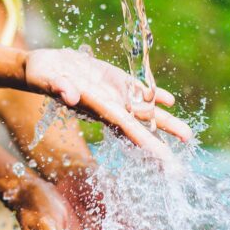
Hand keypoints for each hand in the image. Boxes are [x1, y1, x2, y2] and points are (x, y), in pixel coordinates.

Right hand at [23, 49, 191, 160]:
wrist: (43, 66)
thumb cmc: (42, 74)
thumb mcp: (48, 78)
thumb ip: (59, 87)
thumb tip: (70, 95)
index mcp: (98, 108)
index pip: (127, 129)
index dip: (147, 143)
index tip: (166, 159)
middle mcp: (110, 105)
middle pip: (142, 126)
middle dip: (163, 141)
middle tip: (182, 162)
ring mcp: (114, 93)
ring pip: (145, 111)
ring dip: (165, 122)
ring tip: (187, 135)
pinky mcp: (114, 79)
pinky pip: (138, 89)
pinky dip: (154, 95)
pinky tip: (170, 100)